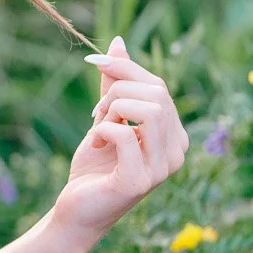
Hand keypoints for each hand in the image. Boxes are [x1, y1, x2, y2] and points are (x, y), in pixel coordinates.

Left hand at [52, 35, 189, 244]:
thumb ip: (115, 85)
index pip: (159, 87)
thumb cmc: (94, 166)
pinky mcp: (139, 182)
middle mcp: (176, 153)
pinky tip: (95, 142)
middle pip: (157, 94)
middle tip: (97, 111)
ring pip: (150, 110)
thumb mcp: (105, 118)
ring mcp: (161, 170)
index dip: (126, 70)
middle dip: (118, 90)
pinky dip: (103, 129)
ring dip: (114, 108)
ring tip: (98, 124)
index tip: (96, 67)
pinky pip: (125, 136)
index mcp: (174, 136)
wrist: (77, 210)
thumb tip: (119, 43)